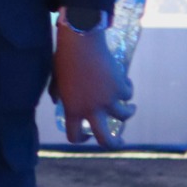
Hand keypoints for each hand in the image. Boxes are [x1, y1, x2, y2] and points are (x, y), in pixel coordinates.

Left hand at [52, 17, 133, 146]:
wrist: (80, 41)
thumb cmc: (65, 58)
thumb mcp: (56, 79)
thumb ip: (57, 93)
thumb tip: (58, 102)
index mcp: (72, 109)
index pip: (74, 136)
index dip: (80, 138)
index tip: (87, 134)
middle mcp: (91, 110)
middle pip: (106, 140)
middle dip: (115, 145)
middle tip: (120, 142)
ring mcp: (107, 101)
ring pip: (124, 117)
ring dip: (129, 112)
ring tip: (130, 108)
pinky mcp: (120, 89)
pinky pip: (128, 94)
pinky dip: (128, 89)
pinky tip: (124, 81)